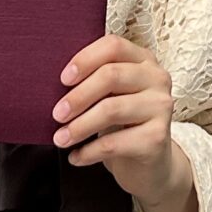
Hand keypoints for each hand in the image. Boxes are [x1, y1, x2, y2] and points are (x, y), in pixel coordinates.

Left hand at [55, 35, 198, 211]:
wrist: (151, 165)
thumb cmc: (123, 124)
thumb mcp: (112, 96)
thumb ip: (94, 82)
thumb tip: (51, 85)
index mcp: (143, 60)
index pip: (113, 46)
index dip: (85, 59)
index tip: (63, 80)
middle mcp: (157, 78)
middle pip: (111, 75)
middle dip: (78, 96)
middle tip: (56, 114)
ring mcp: (161, 107)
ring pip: (111, 109)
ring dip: (79, 127)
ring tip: (60, 139)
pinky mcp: (158, 138)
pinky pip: (114, 143)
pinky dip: (88, 152)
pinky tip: (76, 157)